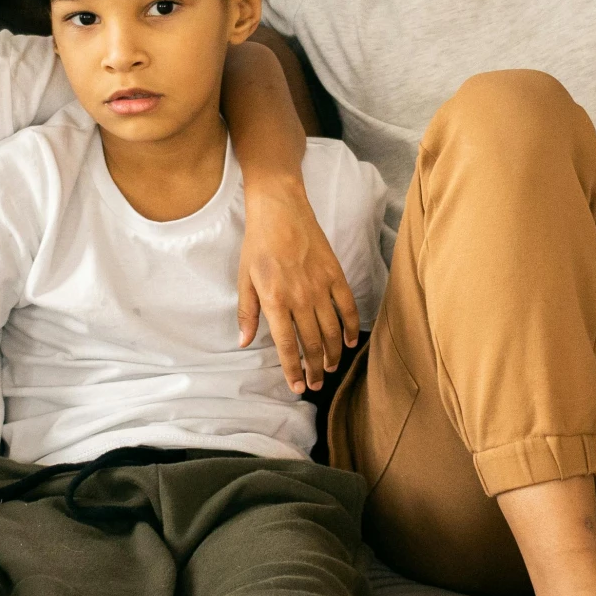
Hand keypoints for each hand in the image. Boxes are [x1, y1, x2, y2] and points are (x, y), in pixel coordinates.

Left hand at [239, 186, 360, 392]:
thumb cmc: (257, 243)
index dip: (293, 370)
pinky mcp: (335, 274)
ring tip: (330, 368)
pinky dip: (352, 327)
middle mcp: (300, 298)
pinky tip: (351, 341)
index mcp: (274, 301)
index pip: (288, 346)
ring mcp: (320, 286)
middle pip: (312, 343)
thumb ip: (247, 312)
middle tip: (316, 384)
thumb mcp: (243, 279)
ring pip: (332, 330)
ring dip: (333, 353)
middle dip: (315, 369)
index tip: (298, 386)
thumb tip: (244, 342)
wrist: (280, 209)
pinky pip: (348, 307)